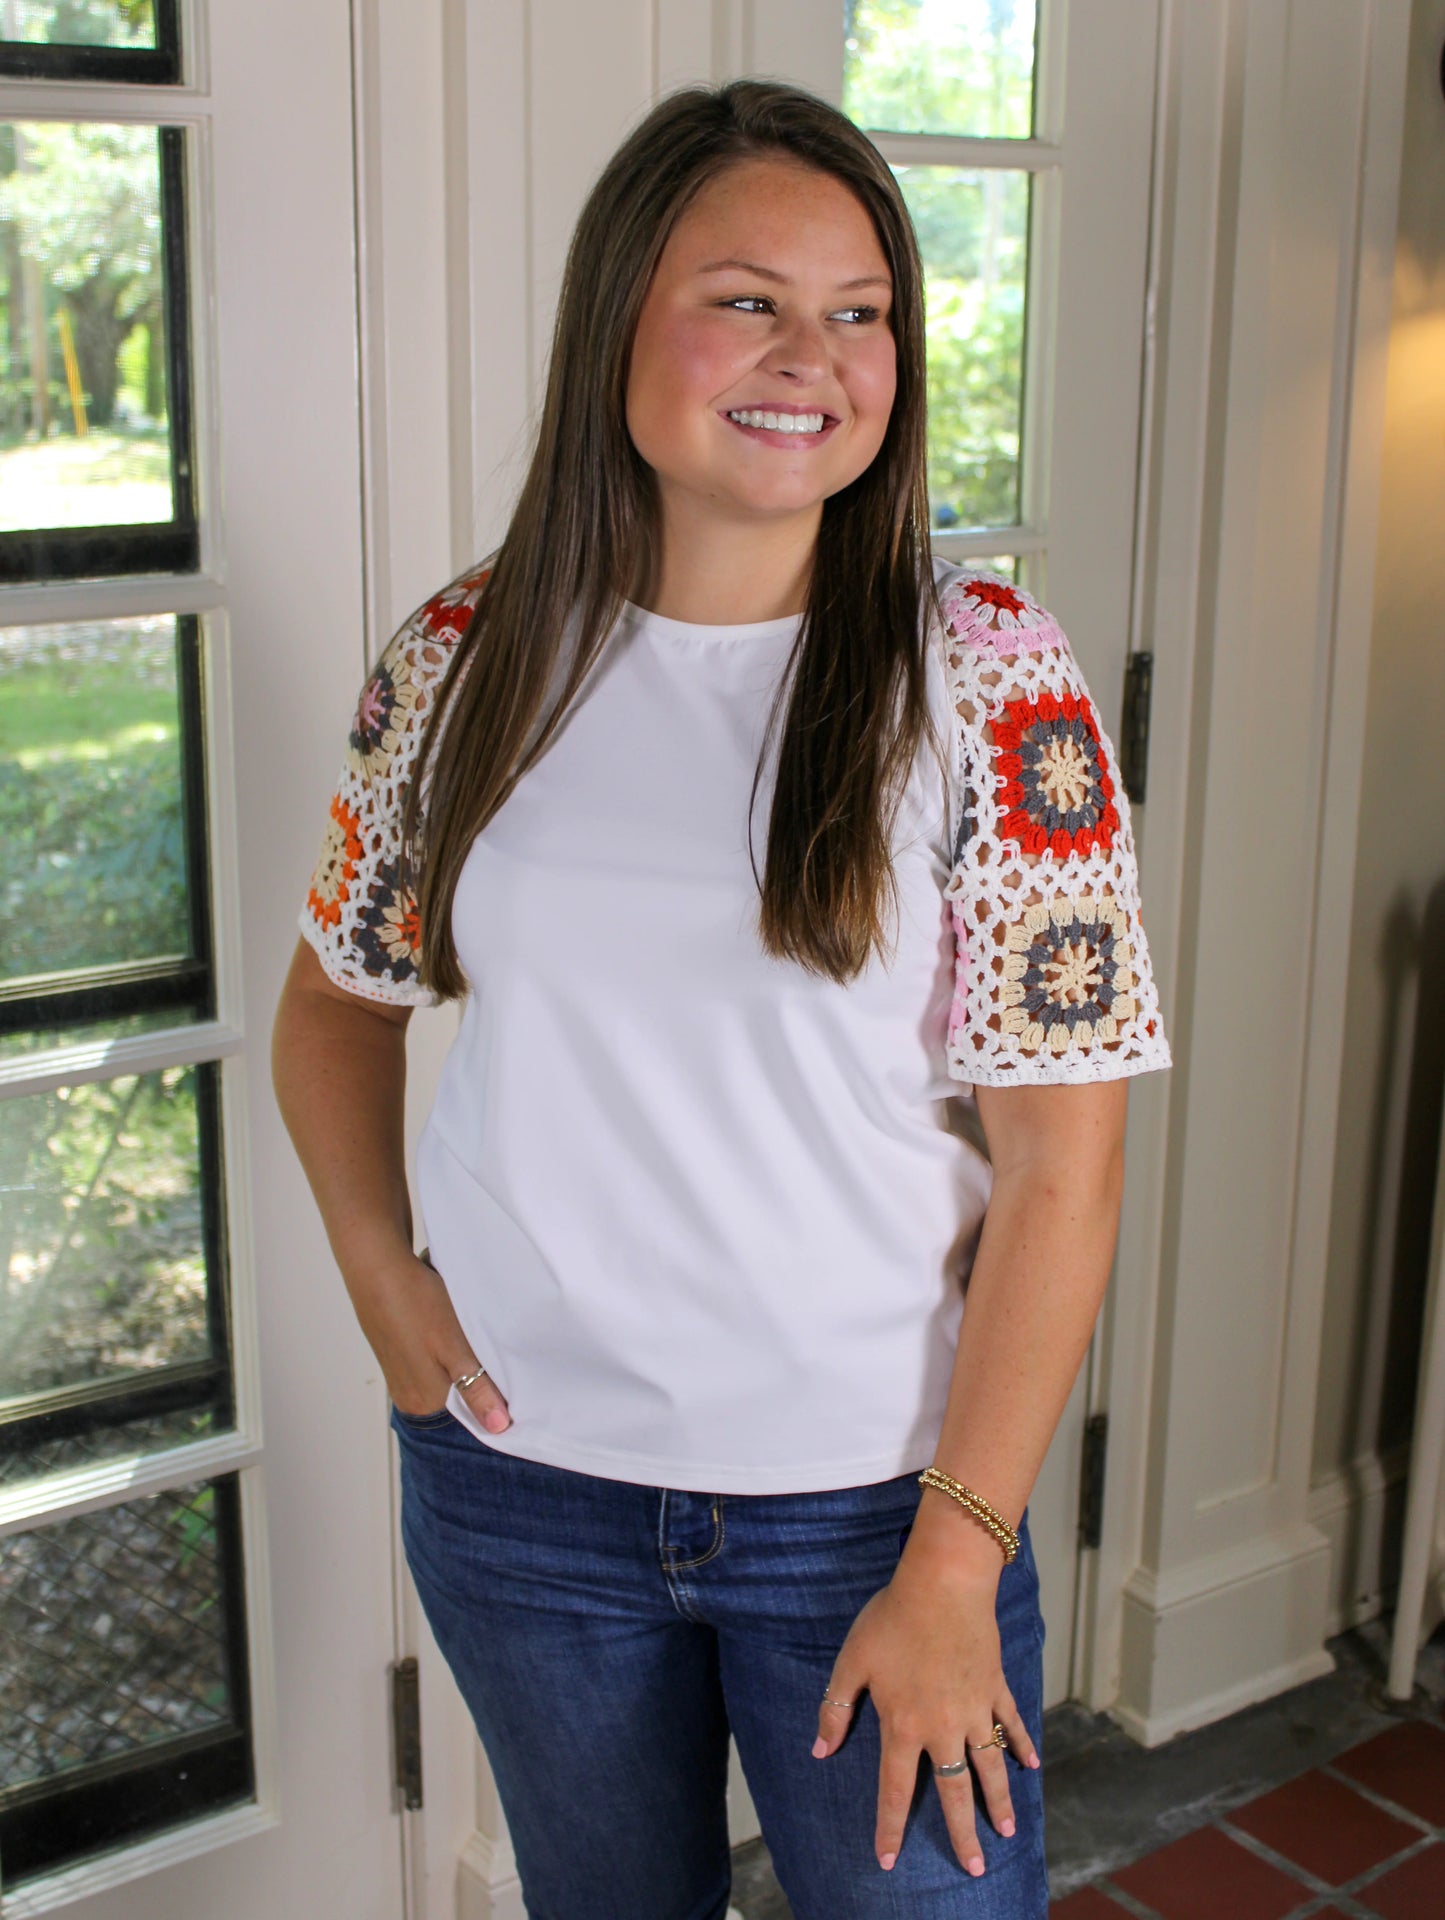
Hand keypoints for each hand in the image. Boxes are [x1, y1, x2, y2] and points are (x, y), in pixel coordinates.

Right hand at [351, 1248, 511, 1432]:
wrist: (378, 1267)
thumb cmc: (416, 1305)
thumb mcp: (455, 1349)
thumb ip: (476, 1390)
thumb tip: (497, 1427)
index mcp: (423, 1402)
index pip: (470, 1412)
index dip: (492, 1392)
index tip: (508, 1372)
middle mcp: (408, 1394)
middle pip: (458, 1393)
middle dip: (476, 1372)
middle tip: (488, 1345)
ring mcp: (400, 1373)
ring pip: (446, 1372)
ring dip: (461, 1355)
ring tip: (464, 1331)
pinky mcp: (397, 1351)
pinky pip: (432, 1356)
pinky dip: (445, 1343)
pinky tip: (447, 1323)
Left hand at [811, 1543, 1037, 1876]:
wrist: (943, 1585)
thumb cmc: (892, 1619)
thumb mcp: (853, 1661)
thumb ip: (835, 1708)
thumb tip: (820, 1751)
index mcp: (903, 1725)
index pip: (894, 1789)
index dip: (890, 1827)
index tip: (889, 1861)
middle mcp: (942, 1727)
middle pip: (953, 1791)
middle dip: (963, 1833)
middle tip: (973, 1867)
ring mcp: (973, 1708)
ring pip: (988, 1765)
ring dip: (999, 1800)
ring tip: (1007, 1830)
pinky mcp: (994, 1686)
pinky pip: (1009, 1722)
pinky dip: (1020, 1744)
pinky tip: (1032, 1764)